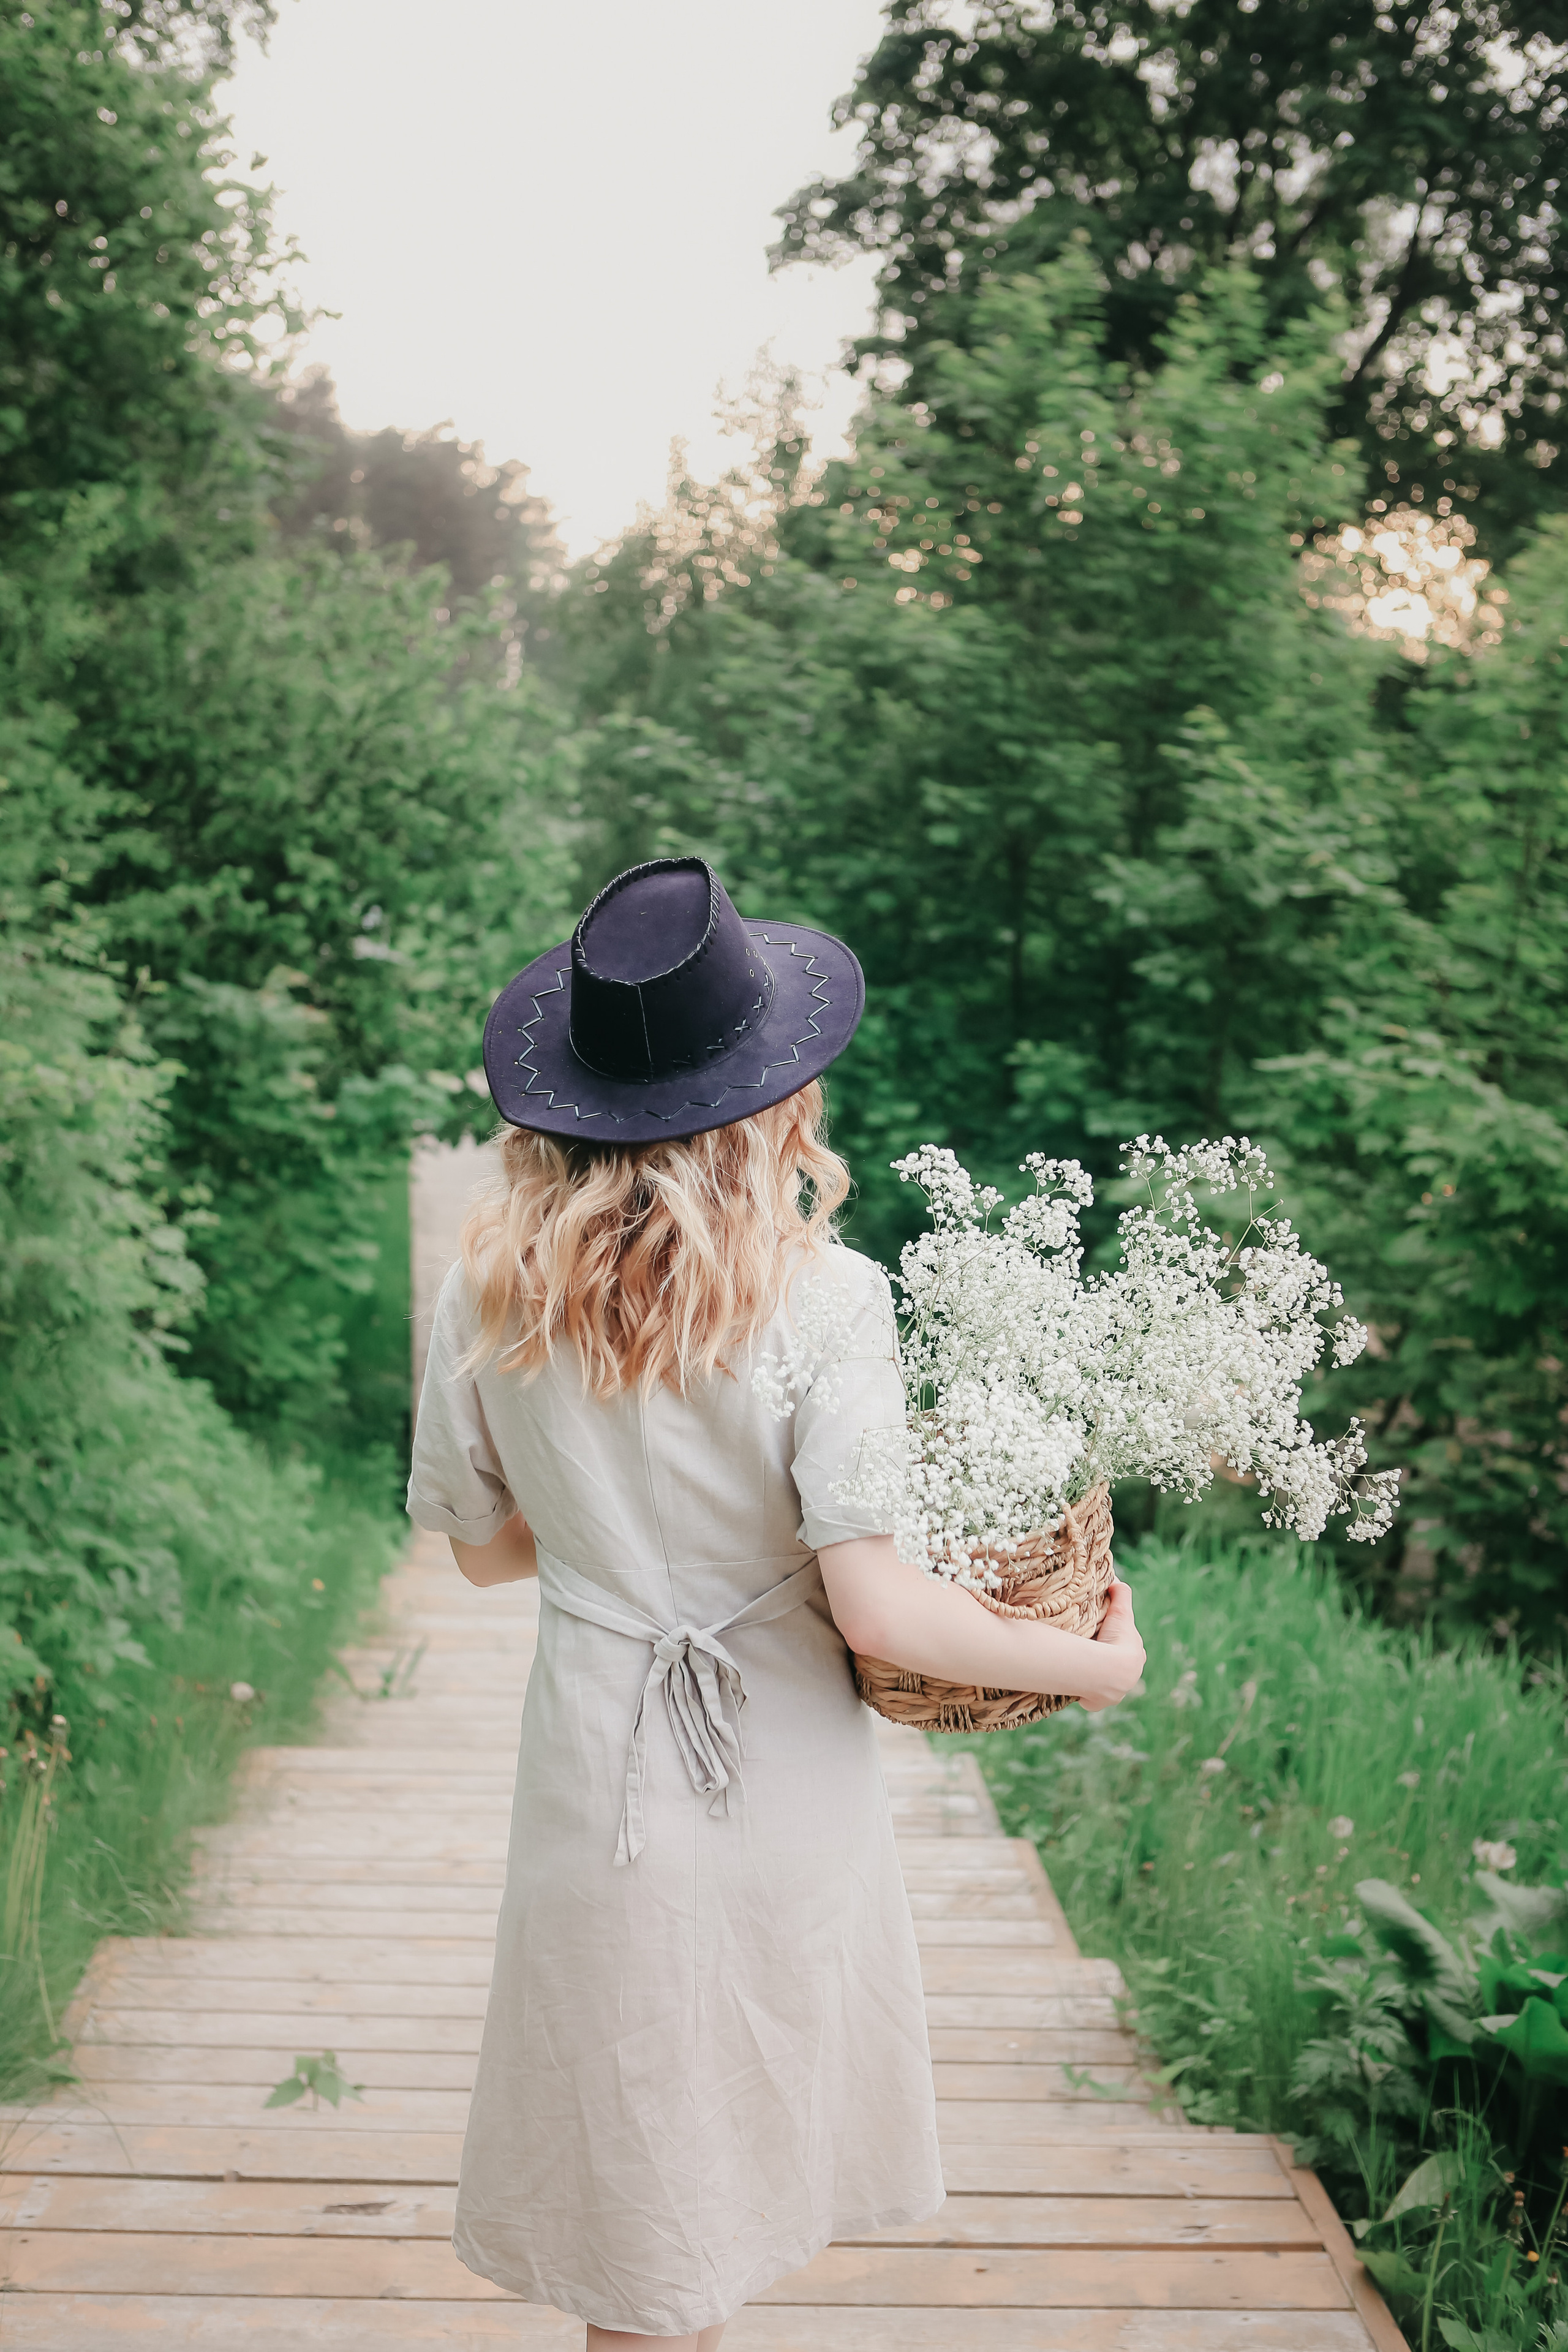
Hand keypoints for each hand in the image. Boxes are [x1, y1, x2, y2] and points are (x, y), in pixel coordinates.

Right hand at [1078, 1574, 1144, 1713]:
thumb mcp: (1121, 1611)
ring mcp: (1115, 1693)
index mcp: (1136, 1658)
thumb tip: (1116, 1581)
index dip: (1118, 1642)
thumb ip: (1121, 1594)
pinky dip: (1085, 1694)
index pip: (1129, 1648)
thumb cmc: (1115, 1639)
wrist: (1108, 1671)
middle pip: (1118, 1668)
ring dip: (1096, 1678)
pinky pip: (1091, 1699)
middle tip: (1091, 1652)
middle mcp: (1129, 1678)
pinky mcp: (1099, 1702)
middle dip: (1107, 1662)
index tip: (1105, 1636)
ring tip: (1082, 1669)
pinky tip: (1077, 1687)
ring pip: (1106, 1684)